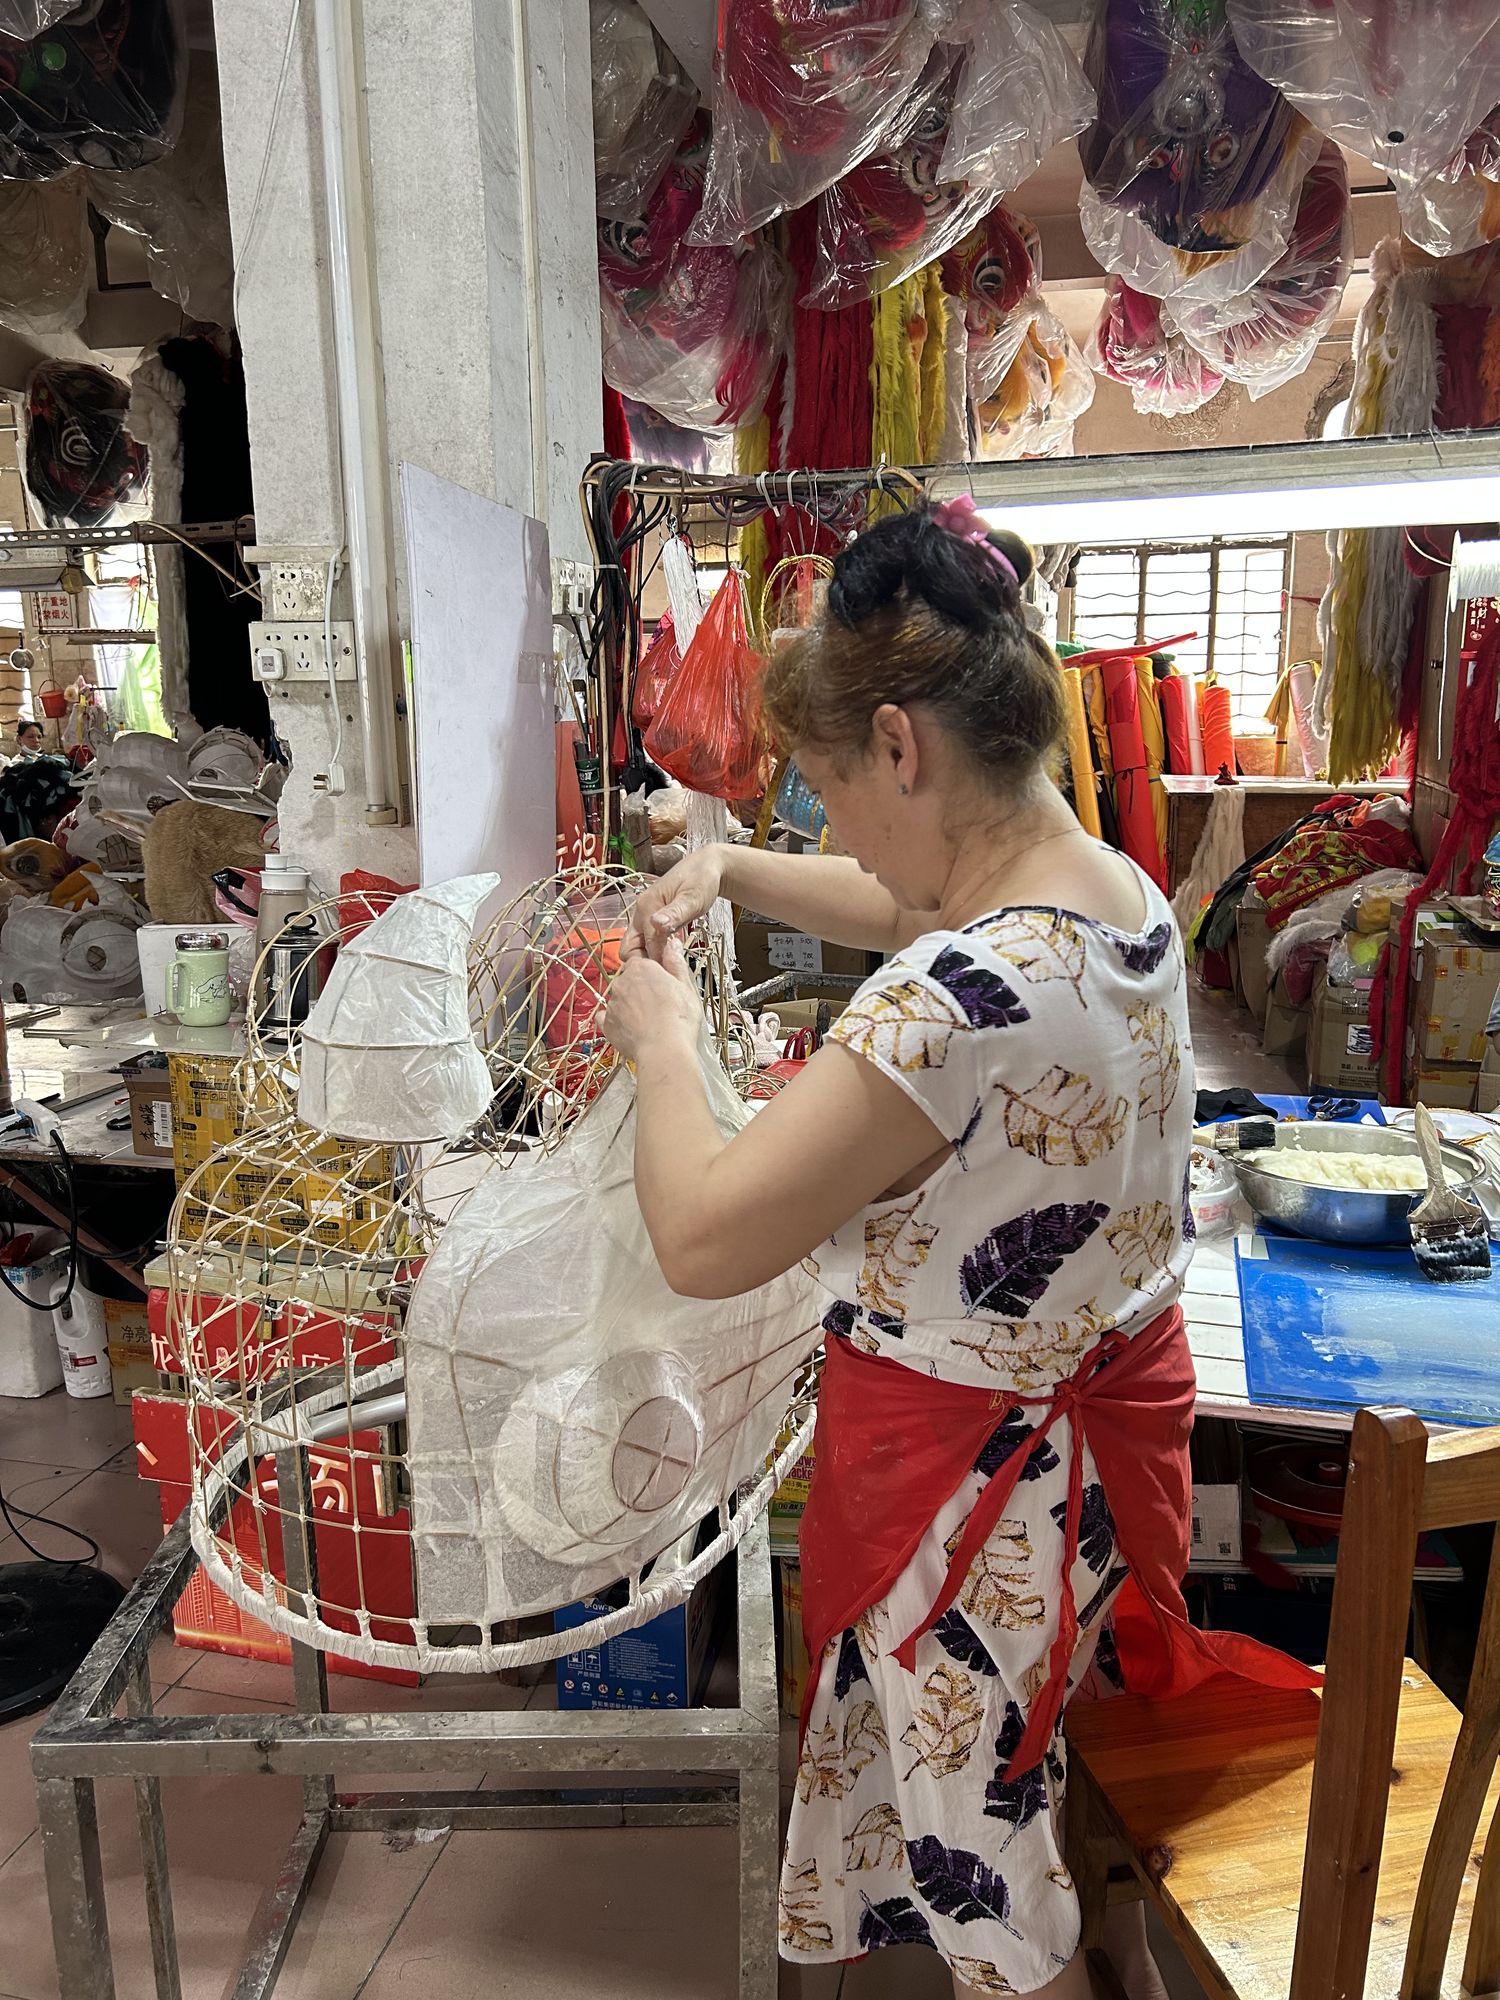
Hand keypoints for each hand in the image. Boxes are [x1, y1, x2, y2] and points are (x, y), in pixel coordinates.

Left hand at [602, 936, 702, 1062]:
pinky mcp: (607, 1024)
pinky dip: (616, 1022)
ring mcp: (612, 1004)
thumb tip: (672, 944)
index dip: (651, 972)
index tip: (660, 982)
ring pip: (620, 1000)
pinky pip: (607, 1019)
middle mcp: (622, 982)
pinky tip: (630, 1029)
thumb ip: (675, 962)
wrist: (664, 1050)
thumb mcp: (685, 986)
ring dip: (630, 1006)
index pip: (640, 961)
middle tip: (659, 1004)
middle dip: (641, 989)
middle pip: (629, 980)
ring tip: (649, 1022)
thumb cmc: (679, 1018)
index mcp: (641, 968)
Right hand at [621, 847, 725, 962]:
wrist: (707, 866)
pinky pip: (645, 940)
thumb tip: (656, 924)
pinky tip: (670, 954)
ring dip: (648, 957)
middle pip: (629, 947)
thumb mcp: (692, 898)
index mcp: (647, 906)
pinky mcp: (650, 918)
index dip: (659, 961)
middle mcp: (640, 910)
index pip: (647, 944)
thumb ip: (675, 913)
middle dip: (645, 962)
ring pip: (636, 944)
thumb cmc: (703, 880)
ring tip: (670, 964)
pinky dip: (653, 950)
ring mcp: (644, 915)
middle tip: (669, 971)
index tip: (674, 972)